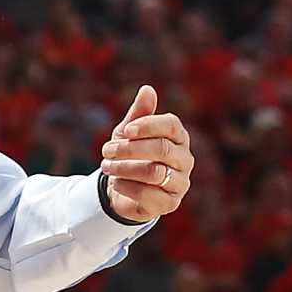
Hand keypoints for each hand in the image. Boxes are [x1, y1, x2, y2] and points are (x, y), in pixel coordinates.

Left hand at [99, 85, 193, 221]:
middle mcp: (185, 159)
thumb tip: (147, 89)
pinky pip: (149, 195)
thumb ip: (138, 113)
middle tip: (106, 150)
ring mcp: (180, 182)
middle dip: (129, 149)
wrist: (123, 189)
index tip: (125, 130)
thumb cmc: (129, 155)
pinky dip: (127, 187)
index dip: (149, 125)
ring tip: (106, 166)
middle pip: (162, 149)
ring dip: (124, 168)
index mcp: (178, 138)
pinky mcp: (170, 203)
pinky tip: (116, 184)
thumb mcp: (129, 133)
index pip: (172, 125)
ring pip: (154, 173)